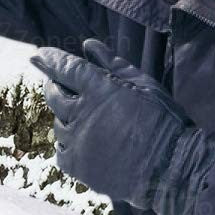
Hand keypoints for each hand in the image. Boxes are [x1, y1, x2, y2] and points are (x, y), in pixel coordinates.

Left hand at [30, 39, 214, 214]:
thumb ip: (112, 63)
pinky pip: (60, 151)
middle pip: (53, 93)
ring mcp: (78, 141)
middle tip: (62, 86)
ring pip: (57, 123)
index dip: (50, 59)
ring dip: (66, 118)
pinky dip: (67, 145)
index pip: (64, 67)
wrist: (175, 170)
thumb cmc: (163, 122)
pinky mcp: (79, 166)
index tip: (39, 55)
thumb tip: (88, 45)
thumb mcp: (144, 85)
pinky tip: (83, 143)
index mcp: (99, 89)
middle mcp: (82, 112)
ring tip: (86, 121)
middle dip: (54, 85)